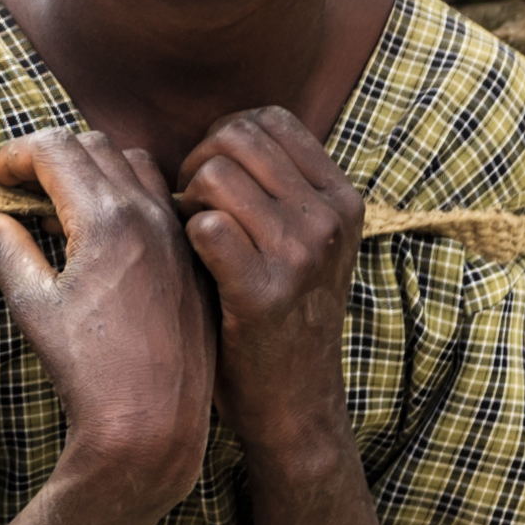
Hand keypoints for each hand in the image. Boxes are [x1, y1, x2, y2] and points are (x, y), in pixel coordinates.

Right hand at [0, 126, 209, 506]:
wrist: (152, 423)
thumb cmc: (88, 372)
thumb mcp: (34, 308)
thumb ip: (10, 251)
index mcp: (104, 219)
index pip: (54, 148)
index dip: (14, 154)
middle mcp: (148, 214)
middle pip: (93, 145)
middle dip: (49, 156)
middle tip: (20, 187)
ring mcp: (176, 233)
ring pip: (133, 164)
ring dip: (92, 170)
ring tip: (62, 209)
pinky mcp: (192, 257)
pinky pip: (159, 200)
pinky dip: (125, 196)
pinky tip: (103, 236)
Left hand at [177, 107, 364, 457]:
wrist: (295, 405)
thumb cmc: (282, 317)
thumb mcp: (307, 245)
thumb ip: (279, 191)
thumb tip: (218, 137)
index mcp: (341, 198)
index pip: (269, 119)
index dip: (224, 137)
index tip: (209, 179)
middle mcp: (329, 218)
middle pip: (236, 137)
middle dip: (196, 163)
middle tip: (188, 207)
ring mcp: (301, 255)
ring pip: (215, 175)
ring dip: (185, 201)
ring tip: (187, 238)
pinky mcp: (264, 293)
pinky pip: (205, 228)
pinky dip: (183, 239)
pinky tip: (189, 265)